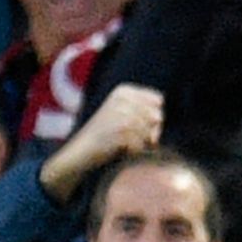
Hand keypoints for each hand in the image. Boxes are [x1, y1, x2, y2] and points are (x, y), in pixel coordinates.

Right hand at [39, 82, 162, 199]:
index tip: (141, 126)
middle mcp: (122, 99)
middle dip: (152, 131)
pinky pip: (142, 144)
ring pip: (151, 131)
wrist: (82, 149)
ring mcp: (121, 114)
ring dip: (143, 143)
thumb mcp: (123, 114)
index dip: (154, 116)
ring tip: (125, 144)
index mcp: (123, 91)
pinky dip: (135, 151)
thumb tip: (159, 118)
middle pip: (157, 116)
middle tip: (132, 139)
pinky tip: (121, 149)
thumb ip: (145, 112)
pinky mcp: (120, 130)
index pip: (158, 101)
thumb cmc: (106, 135)